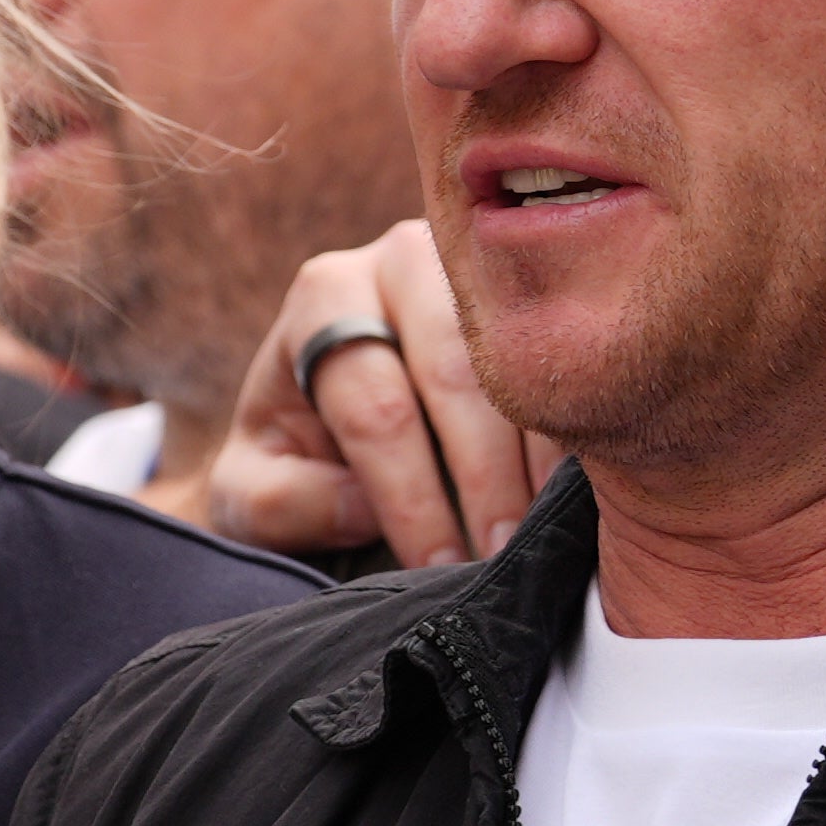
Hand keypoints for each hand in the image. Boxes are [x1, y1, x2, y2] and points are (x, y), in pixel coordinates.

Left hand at [206, 220, 563, 565]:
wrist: (342, 404)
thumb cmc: (294, 452)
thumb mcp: (252, 489)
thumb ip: (283, 502)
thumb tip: (363, 504)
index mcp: (325, 297)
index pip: (378, 407)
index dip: (411, 498)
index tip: (440, 565)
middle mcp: (402, 260)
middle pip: (456, 374)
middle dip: (482, 478)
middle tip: (498, 555)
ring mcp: (480, 269)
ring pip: (517, 364)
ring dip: (535, 460)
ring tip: (538, 534)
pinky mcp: (534, 294)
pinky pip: (564, 361)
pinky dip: (570, 433)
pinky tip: (572, 494)